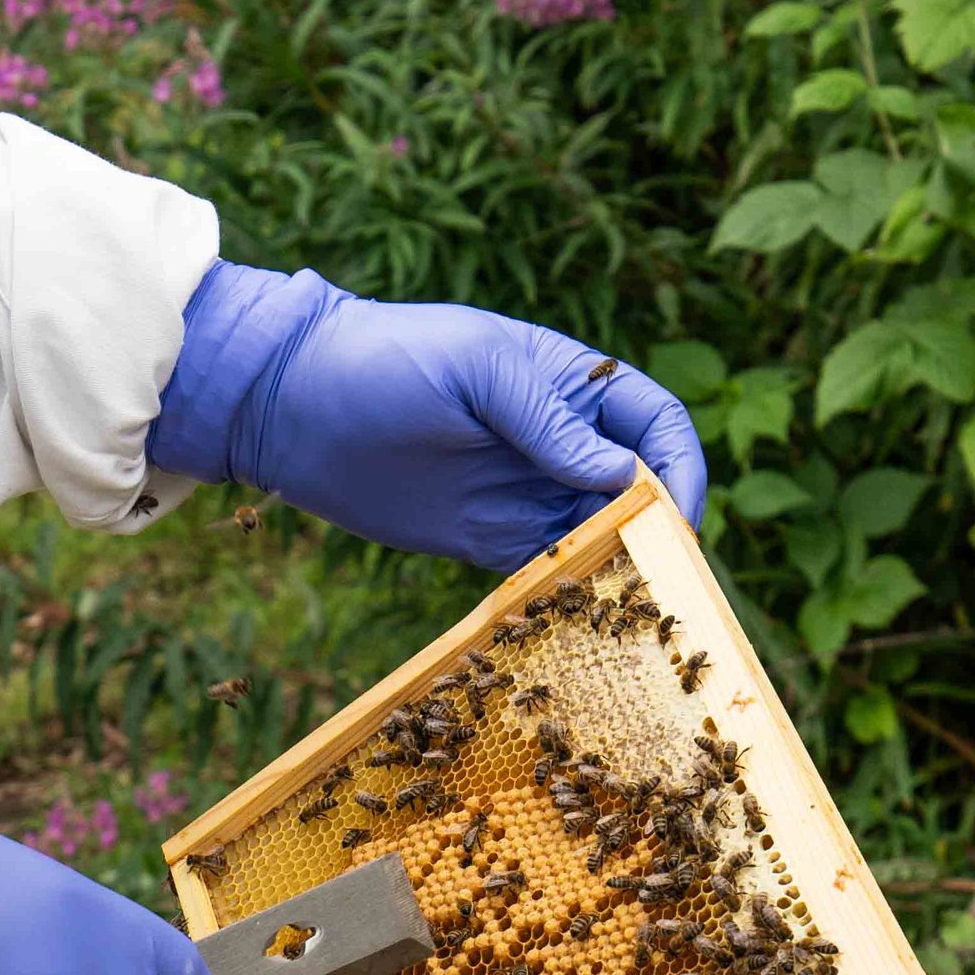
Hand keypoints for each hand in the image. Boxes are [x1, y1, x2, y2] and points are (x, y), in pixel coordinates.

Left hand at [150, 261, 706, 569]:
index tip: (677, 515)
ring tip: (628, 605)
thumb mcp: (475, 369)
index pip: (656, 424)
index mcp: (570, 384)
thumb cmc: (387, 360)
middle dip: (660, 530)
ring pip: (601, 535)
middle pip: (640, 489)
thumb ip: (549, 421)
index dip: (681, 467)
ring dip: (622, 567)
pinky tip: (576, 614)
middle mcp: (560, 441)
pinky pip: (549, 570)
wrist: (293, 406)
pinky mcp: (490, 539)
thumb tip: (622, 476)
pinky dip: (571, 591)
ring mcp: (526, 492)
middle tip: (664, 579)